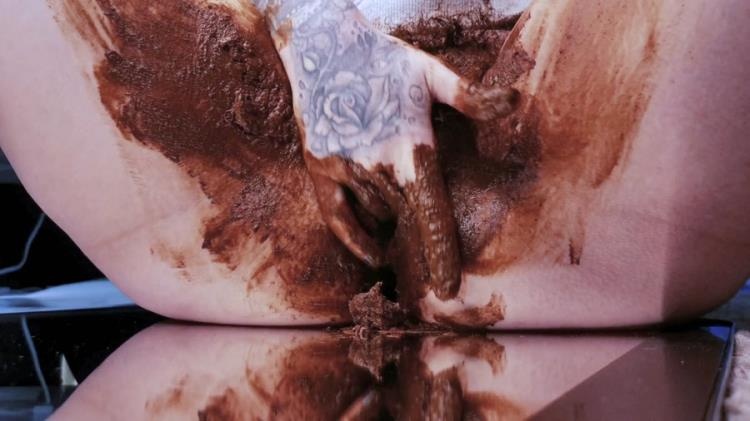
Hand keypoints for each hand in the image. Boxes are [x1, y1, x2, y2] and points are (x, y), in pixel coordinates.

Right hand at [267, 0, 517, 299]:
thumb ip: (471, 96)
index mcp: (410, 146)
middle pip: (405, 220)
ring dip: (394, 218)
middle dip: (422, 246)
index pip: (430, 213)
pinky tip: (374, 254)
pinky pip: (337, 216)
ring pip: (376, 213)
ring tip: (403, 210)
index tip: (448, 288)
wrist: (322, 45)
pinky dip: (355, 238)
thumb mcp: (430, 72)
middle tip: (439, 278)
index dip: (439, 253)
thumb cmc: (384, 59)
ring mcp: (344, 167)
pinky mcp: (319, 166)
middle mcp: (376, 163)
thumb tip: (515, 101)